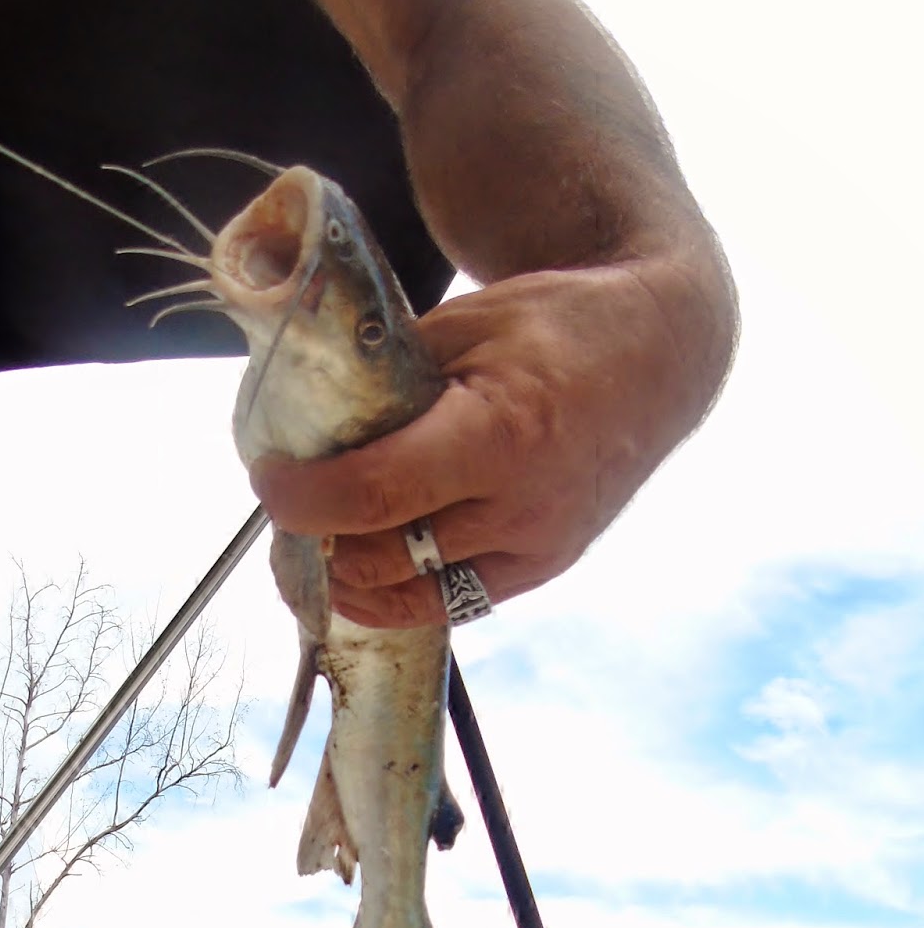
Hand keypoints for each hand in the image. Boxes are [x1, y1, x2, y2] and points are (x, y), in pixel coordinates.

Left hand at [251, 249, 730, 627]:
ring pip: (411, 596)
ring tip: (325, 534)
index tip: (267, 476)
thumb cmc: (558, 328)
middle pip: (382, 556)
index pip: (372, 495)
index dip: (302, 497)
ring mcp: (538, 549)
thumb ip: (389, 378)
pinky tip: (370, 559)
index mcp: (498, 435)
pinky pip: (452, 603)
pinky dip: (399, 590)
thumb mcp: (465, 324)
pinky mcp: (544, 569)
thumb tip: (308, 417)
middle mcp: (522, 508)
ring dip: (351, 575)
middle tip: (293, 500)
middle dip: (319, 536)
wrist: (660, 356)